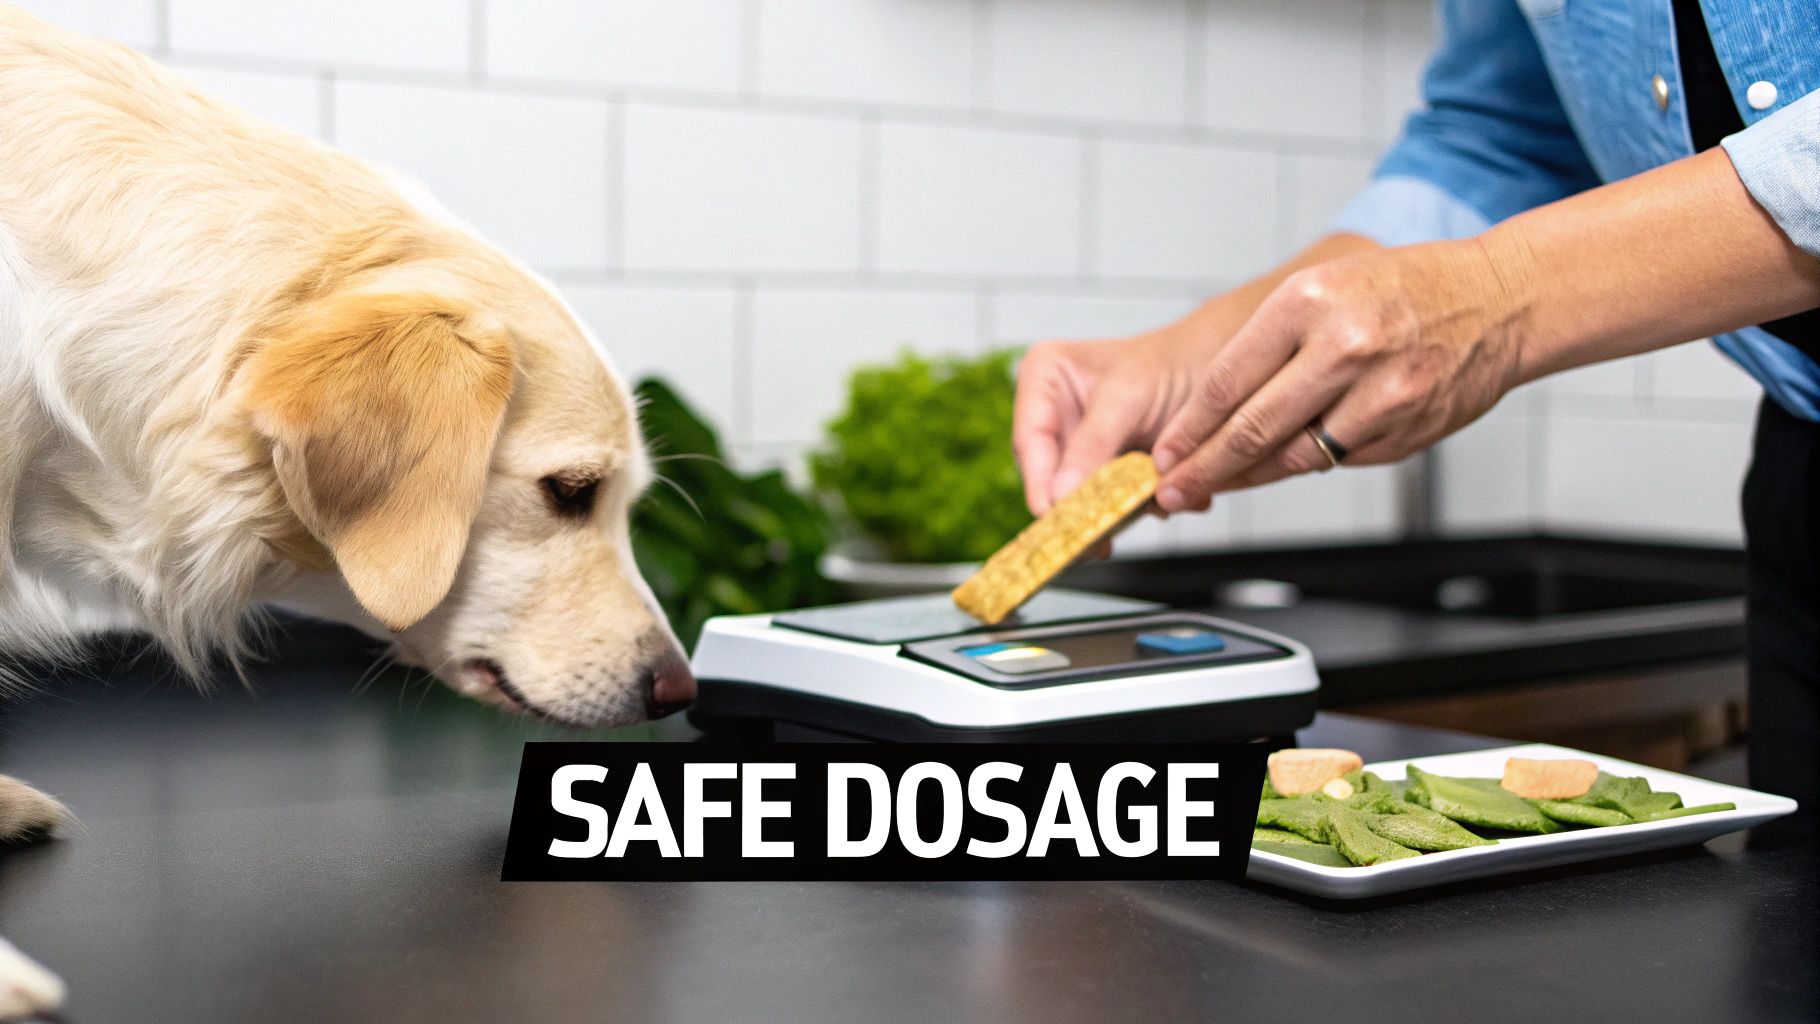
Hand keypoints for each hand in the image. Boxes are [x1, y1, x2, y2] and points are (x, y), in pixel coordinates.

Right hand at [1012, 320, 1222, 516]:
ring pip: (1078, 493)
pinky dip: (1132, 507)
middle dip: (1078, 504)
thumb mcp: (1128, 399)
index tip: (1054, 517)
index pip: (1030, 441)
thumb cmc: (1170, 365)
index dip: (1039, 484)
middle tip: (1095, 539)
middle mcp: (1051, 412)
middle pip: (1049, 474)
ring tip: (1138, 514)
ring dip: (1110, 510)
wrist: (1212, 371)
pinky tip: (1156, 504)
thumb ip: (1092, 445)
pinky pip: (1106, 499)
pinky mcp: (1102, 469)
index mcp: (1042, 378)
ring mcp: (1076, 445)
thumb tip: (1059, 495)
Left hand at [1150, 238, 1530, 512]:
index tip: (1164, 453)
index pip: (1228, 380)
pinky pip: (1338, 460)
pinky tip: (1281, 466)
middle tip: (1170, 490)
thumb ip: (1269, 346)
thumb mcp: (1322, 288)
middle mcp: (1343, 346)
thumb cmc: (1401, 290)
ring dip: (1248, 477)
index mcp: (1308, 302)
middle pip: (1252, 427)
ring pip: (1293, 455)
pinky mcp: (1406, 430)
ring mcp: (1379, 393)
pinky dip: (1304, 466)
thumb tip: (1210, 413)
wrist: (1499, 300)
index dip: (1189, 427)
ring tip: (1215, 485)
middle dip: (1203, 467)